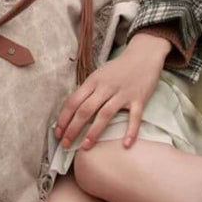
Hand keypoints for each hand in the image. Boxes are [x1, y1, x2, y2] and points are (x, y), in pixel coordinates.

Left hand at [54, 34, 168, 150]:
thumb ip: (88, 91)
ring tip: (85, 147)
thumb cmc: (118, 68)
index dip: (63, 118)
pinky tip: (126, 145)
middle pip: (85, 110)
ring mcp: (123, 93)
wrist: (144, 55)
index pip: (74, 101)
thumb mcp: (99, 75)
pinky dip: (131, 131)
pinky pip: (134, 117)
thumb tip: (72, 111)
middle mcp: (106, 87)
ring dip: (94, 132)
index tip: (57, 133)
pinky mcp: (139, 99)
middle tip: (65, 144)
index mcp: (93, 80)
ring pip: (105, 114)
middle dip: (73, 129)